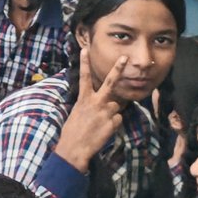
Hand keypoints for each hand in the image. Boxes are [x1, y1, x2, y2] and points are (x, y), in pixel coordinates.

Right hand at [55, 52, 127, 171]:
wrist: (76, 147)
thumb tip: (106, 102)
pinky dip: (113, 124)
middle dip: (117, 69)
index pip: (84, 77)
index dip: (84, 63)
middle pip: (110, 83)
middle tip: (124, 58)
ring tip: (100, 123)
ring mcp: (106, 111)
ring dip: (111, 113)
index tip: (85, 50)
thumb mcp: (78, 112)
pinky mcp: (114, 122)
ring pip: (116, 106)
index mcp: (83, 99)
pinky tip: (104, 130)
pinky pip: (118, 118)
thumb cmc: (73, 130)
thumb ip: (91, 104)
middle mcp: (96, 102)